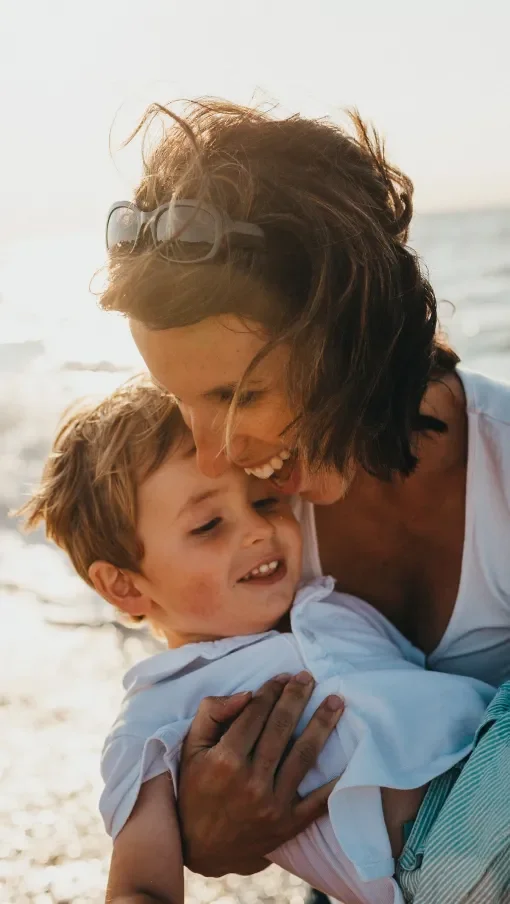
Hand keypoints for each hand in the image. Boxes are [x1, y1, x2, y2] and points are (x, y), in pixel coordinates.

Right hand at [177, 673, 343, 876]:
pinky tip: (350, 757)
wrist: (200, 848)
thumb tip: (246, 694)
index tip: (283, 676)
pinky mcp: (288, 824)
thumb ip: (212, 714)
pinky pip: (318, 801)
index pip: (255, 714)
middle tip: (309, 677)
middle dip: (297, 697)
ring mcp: (272, 804)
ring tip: (336, 702)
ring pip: (304, 756)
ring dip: (322, 724)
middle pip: (282, 728)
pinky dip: (335, 780)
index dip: (271, 691)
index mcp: (225, 760)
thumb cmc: (195, 790)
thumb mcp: (191, 749)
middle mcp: (251, 781)